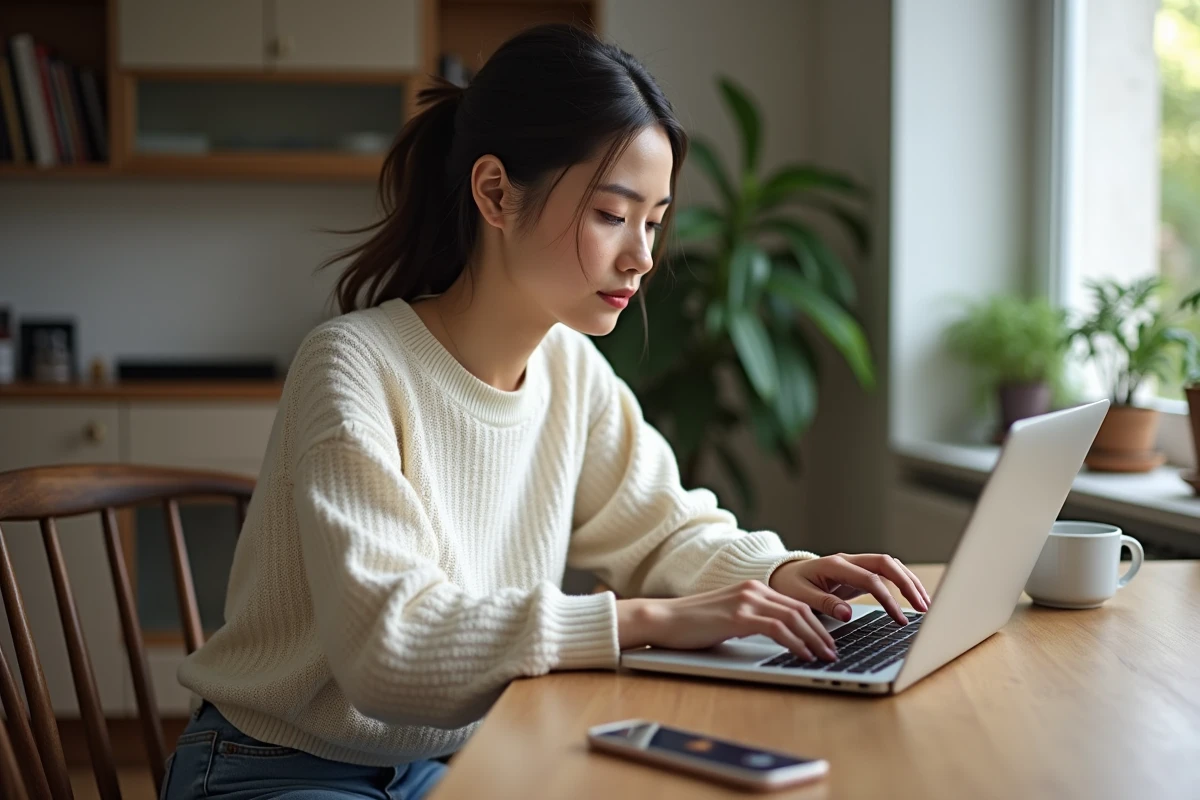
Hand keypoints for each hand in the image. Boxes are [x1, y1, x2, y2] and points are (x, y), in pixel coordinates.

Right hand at [616, 581, 839, 661]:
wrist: (662, 619)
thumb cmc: (690, 624)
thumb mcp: (728, 619)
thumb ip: (751, 621)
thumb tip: (776, 638)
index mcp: (751, 588)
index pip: (794, 604)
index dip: (815, 624)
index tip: (826, 641)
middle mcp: (752, 589)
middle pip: (800, 609)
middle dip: (820, 632)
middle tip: (833, 652)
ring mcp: (745, 601)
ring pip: (794, 617)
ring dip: (813, 639)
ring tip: (825, 656)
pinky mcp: (738, 616)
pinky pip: (777, 628)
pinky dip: (795, 642)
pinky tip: (803, 654)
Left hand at [768, 553, 931, 624]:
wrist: (782, 574)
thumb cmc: (788, 585)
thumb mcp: (798, 596)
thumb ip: (822, 603)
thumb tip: (847, 613)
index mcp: (834, 565)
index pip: (869, 579)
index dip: (887, 598)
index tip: (899, 618)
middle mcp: (848, 561)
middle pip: (886, 563)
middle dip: (907, 584)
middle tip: (923, 608)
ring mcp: (855, 565)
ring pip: (890, 565)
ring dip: (909, 582)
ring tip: (925, 605)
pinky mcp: (859, 573)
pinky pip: (886, 574)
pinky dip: (901, 583)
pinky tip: (913, 598)